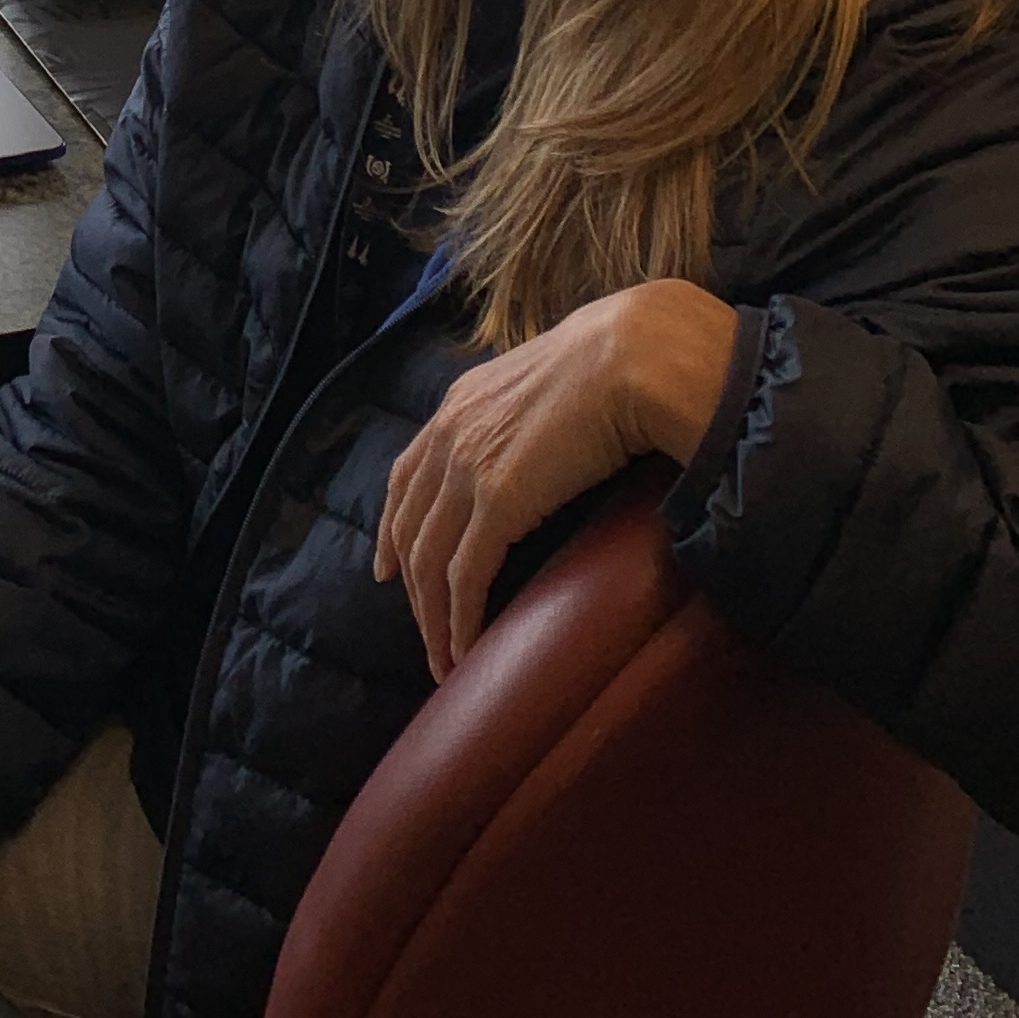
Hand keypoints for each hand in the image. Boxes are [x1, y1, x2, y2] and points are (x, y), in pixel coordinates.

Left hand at [373, 281, 740, 682]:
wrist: (631, 357)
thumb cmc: (612, 361)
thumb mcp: (544, 379)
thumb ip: (525, 409)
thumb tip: (547, 432)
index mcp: (458, 404)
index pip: (406, 476)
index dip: (393, 528)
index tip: (387, 568)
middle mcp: (450, 435)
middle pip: (411, 528)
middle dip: (412, 590)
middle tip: (425, 634)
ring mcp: (467, 469)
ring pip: (430, 563)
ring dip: (433, 620)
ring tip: (445, 660)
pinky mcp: (496, 503)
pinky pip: (464, 577)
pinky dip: (459, 620)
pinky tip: (465, 648)